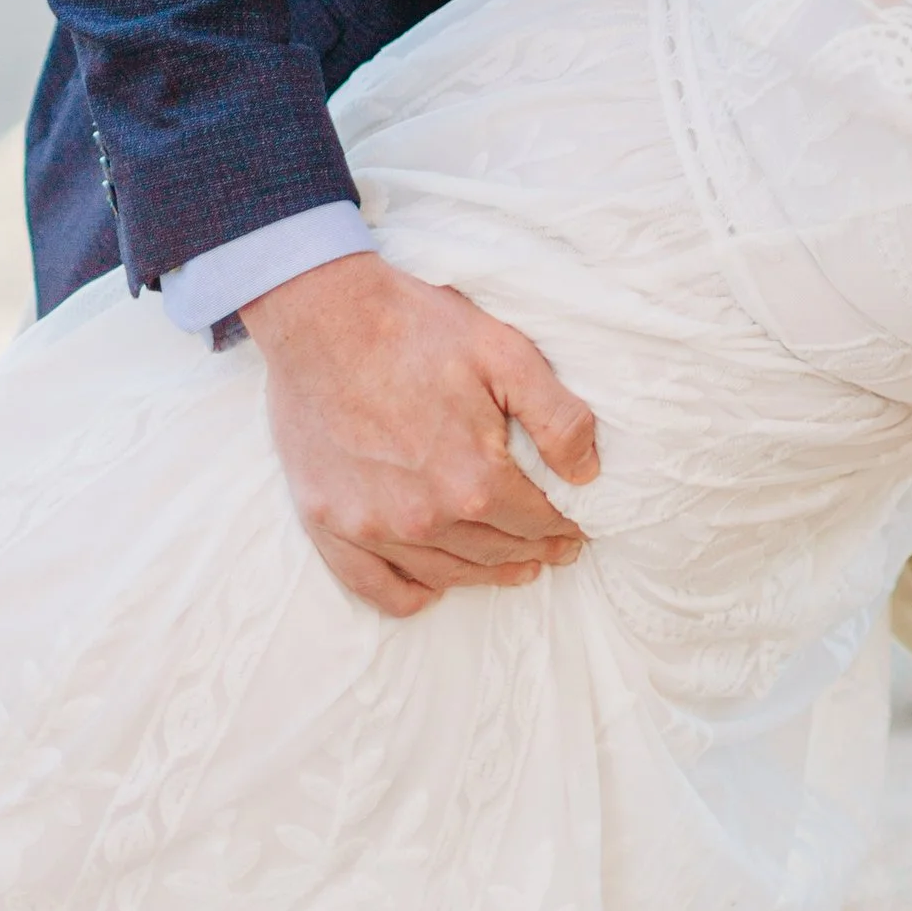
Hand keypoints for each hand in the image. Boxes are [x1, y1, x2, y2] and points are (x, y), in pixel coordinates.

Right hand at [245, 251, 599, 619]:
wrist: (324, 315)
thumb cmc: (417, 328)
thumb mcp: (507, 355)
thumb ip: (557, 417)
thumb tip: (587, 473)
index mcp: (473, 479)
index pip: (535, 522)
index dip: (563, 530)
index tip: (577, 532)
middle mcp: (424, 516)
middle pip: (493, 551)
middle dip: (532, 552)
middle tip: (555, 551)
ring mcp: (370, 526)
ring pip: (443, 573)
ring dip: (484, 575)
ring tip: (512, 570)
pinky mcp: (327, 522)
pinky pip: (373, 585)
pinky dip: (408, 595)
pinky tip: (431, 589)